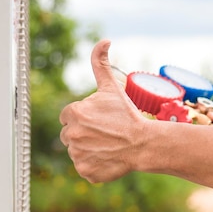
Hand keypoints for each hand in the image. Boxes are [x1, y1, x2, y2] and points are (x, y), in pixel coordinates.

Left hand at [59, 40, 146, 182]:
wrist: (143, 144)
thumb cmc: (127, 114)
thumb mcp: (112, 87)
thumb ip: (100, 63)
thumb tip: (104, 40)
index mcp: (73, 113)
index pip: (68, 116)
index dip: (84, 118)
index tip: (99, 120)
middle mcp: (71, 134)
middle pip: (69, 134)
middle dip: (83, 133)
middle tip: (104, 132)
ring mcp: (77, 154)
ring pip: (76, 151)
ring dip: (87, 148)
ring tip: (107, 144)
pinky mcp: (84, 171)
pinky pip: (83, 167)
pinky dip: (93, 164)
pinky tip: (107, 157)